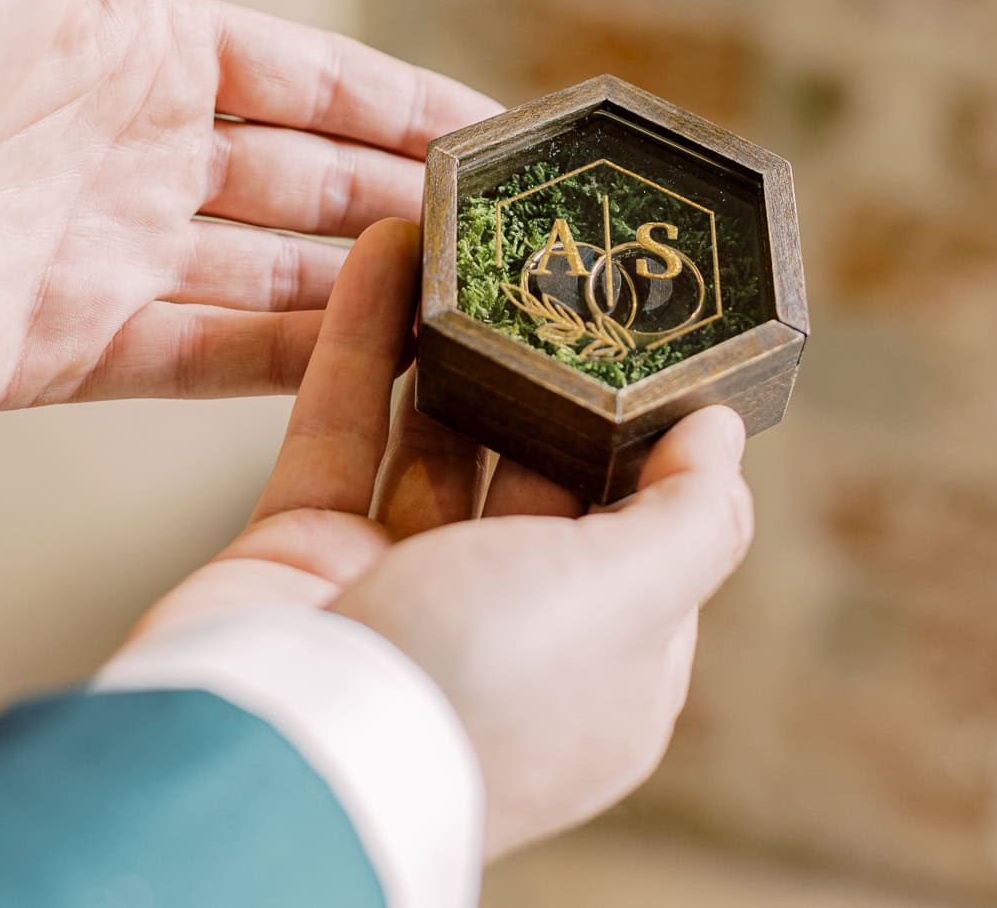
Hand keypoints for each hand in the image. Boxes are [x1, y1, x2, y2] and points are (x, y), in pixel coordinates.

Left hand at [0, 0, 493, 409]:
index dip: (408, 102)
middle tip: (517, 234)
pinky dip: (288, 367)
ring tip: (473, 309)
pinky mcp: (60, 351)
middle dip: (407, 202)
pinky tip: (375, 373)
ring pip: (272, 278)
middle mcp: (135, 150)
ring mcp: (103, 254)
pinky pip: (201, 361)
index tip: (502, 132)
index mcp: (138, 41)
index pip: (314, 76)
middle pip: (309, 182)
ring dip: (367, 292)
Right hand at [128, 220, 754, 858]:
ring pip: (436, 437)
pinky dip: (363, 339)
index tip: (649, 327)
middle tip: (554, 262)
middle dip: (543, 367)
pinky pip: (343, 425)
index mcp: (601, 660)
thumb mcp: (623, 603)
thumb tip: (721, 436)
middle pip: (537, 465)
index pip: (648, 524)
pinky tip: (387, 253)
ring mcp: (399, 586)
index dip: (651, 429)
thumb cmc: (474, 693)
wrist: (275, 758)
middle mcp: (505, 625)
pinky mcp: (305, 549)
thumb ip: (687, 518)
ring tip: (471, 239)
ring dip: (451, 337)